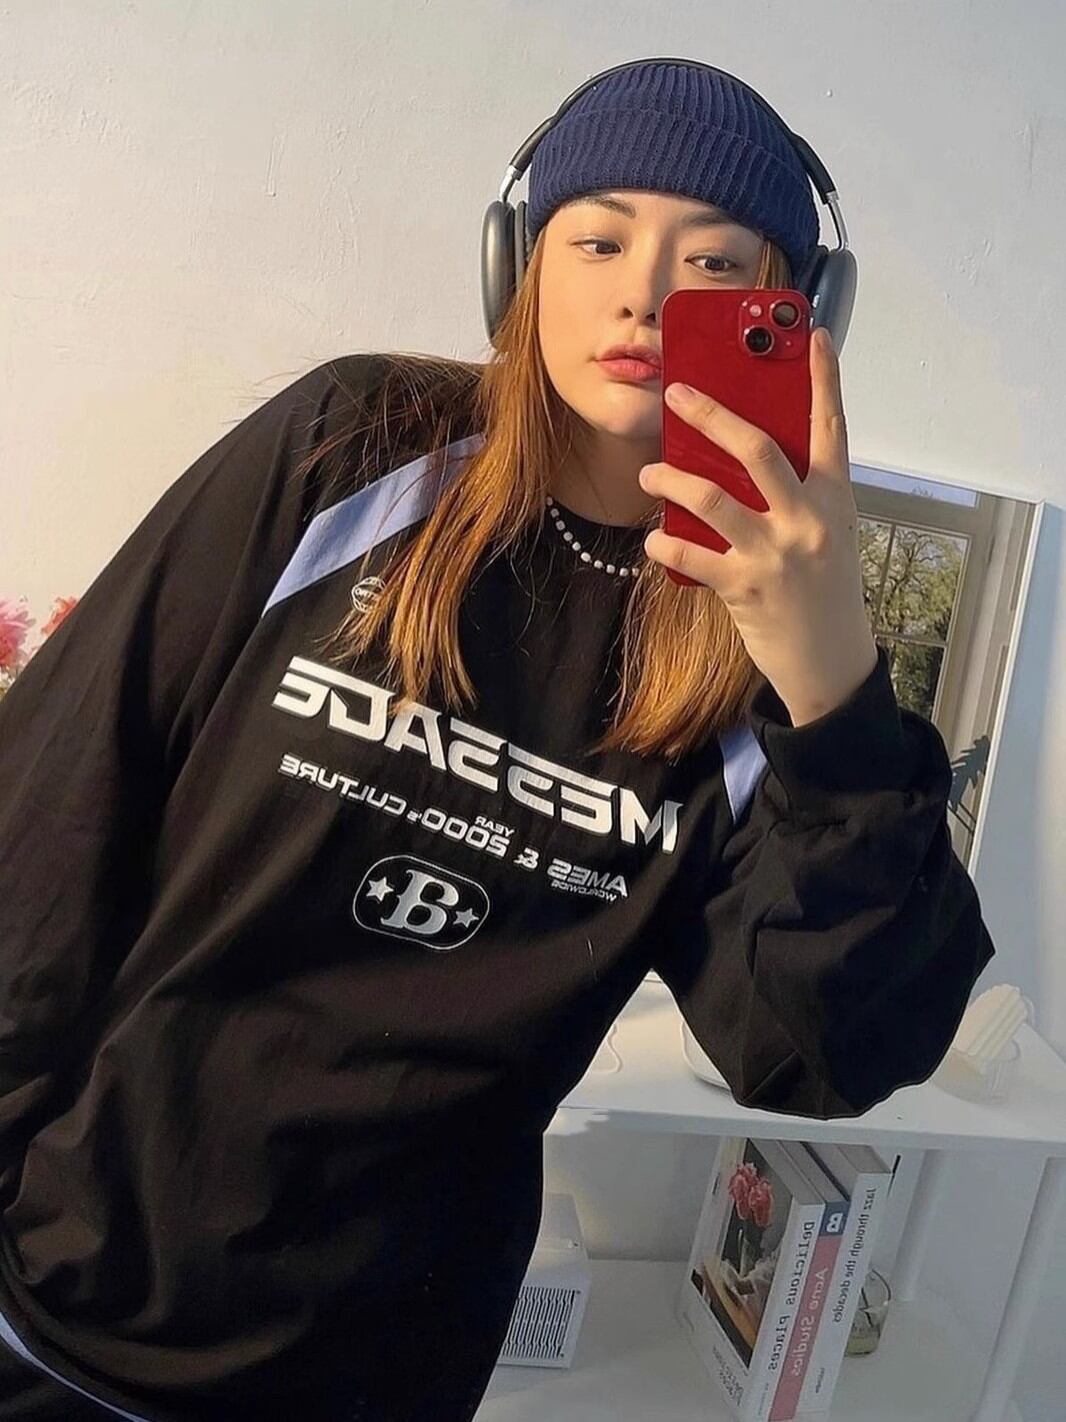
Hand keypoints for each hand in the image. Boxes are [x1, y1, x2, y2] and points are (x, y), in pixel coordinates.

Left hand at [638, 326, 877, 726]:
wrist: (830, 662)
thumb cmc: (823, 591)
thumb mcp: (826, 535)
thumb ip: (797, 495)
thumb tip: (744, 455)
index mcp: (833, 499)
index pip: (830, 426)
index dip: (823, 378)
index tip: (812, 335)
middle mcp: (806, 520)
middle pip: (756, 448)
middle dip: (711, 415)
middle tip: (677, 394)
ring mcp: (775, 553)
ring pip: (712, 497)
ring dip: (670, 480)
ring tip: (649, 476)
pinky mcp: (744, 588)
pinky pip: (691, 555)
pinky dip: (664, 546)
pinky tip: (652, 543)